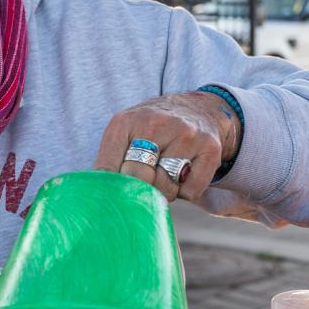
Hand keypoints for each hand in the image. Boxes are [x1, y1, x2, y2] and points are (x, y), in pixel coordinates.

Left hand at [93, 91, 239, 201]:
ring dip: (164, 192)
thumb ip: (109, 162)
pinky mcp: (210, 149)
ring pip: (166, 189)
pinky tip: (185, 174)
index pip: (108, 171)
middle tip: (145, 185)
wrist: (199, 109)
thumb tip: (98, 199)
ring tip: (165, 174)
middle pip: (138, 179)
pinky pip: (190, 191)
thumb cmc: (152, 130)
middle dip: (140, 191)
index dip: (113, 189)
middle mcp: (156, 124)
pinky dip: (186, 192)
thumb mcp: (125, 132)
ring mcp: (185, 135)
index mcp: (125, 122)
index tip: (116, 196)